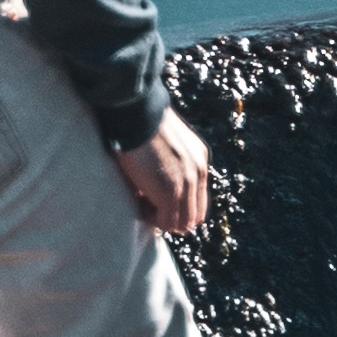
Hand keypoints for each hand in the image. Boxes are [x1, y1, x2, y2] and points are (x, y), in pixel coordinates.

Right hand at [115, 106, 212, 234]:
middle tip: (147, 205)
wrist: (136, 113)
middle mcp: (199, 172)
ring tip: (141, 202)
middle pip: (194, 216)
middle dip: (171, 216)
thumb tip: (154, 185)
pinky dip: (151, 219)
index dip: (178, 208)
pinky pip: (166, 223)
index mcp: (199, 159)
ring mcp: (187, 183)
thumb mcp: (168, 142)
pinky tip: (138, 202)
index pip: (198, 200)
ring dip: (161, 218)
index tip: (156, 200)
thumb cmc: (142, 123)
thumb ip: (172, 161)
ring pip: (182, 223)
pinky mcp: (170, 192)